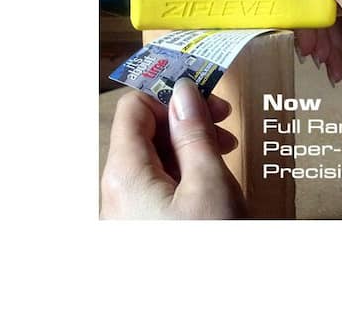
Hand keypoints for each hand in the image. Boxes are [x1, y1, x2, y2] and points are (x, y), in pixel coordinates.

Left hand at [101, 78, 246, 218]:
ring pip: (152, 161)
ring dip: (188, 147)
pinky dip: (184, 174)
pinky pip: (157, 187)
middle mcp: (116, 193)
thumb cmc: (209, 250)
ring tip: (225, 152)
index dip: (172, 95)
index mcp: (125, 175)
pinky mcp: (142, 228)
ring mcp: (127, 215)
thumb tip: (183, 91)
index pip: (134, 107)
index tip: (208, 97)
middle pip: (143, 133)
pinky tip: (211, 181)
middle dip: (185, 120)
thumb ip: (194, 133)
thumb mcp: (210, 185)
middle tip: (224, 122)